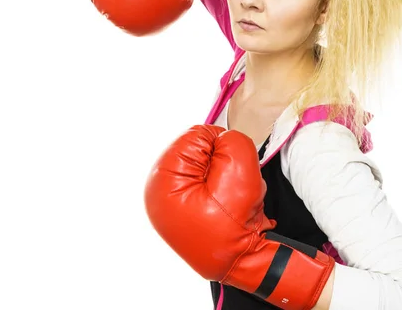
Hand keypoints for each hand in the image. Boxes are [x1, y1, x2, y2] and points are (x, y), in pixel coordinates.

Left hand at [144, 124, 334, 309]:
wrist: (243, 266)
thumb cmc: (234, 228)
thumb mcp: (239, 173)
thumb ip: (232, 143)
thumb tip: (225, 139)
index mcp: (163, 179)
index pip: (196, 136)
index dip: (222, 148)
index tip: (230, 172)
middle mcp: (159, 190)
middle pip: (198, 151)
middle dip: (223, 164)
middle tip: (231, 189)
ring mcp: (170, 201)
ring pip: (206, 166)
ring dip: (226, 178)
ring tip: (231, 201)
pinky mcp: (183, 209)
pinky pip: (207, 183)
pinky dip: (223, 190)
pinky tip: (228, 208)